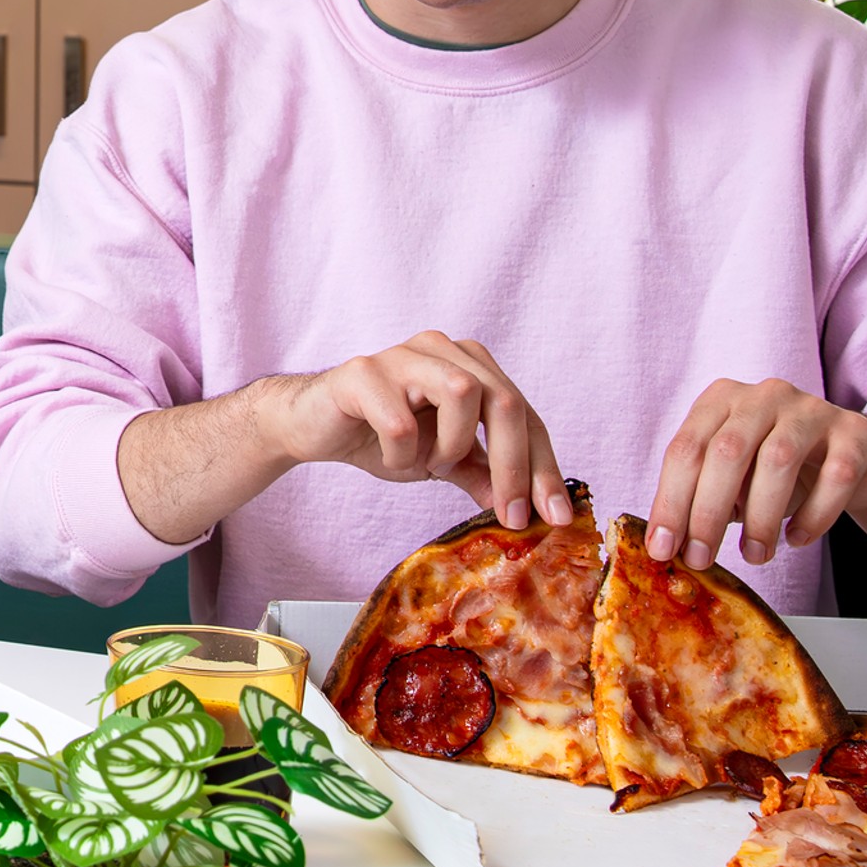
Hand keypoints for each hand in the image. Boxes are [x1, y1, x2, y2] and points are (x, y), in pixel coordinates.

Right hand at [256, 331, 572, 529]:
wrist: (312, 426)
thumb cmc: (380, 435)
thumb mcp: (443, 462)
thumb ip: (484, 474)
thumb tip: (530, 507)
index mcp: (470, 364)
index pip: (525, 414)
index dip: (544, 468)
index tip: (555, 517)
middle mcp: (442, 348)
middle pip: (503, 400)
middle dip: (514, 466)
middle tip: (510, 515)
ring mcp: (402, 355)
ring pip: (461, 393)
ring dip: (452, 446)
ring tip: (431, 464)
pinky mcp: (362, 372)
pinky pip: (401, 421)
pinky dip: (402, 454)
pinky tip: (388, 456)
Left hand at [642, 378, 866, 572]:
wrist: (852, 458)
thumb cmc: (776, 471)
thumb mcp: (733, 478)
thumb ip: (701, 499)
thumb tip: (670, 545)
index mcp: (721, 400)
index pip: (685, 449)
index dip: (670, 501)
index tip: (663, 548)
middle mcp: (764, 396)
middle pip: (726, 452)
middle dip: (708, 513)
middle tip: (702, 558)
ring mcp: (812, 410)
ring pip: (777, 460)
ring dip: (761, 518)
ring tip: (755, 555)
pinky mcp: (855, 434)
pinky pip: (835, 476)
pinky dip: (814, 514)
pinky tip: (798, 540)